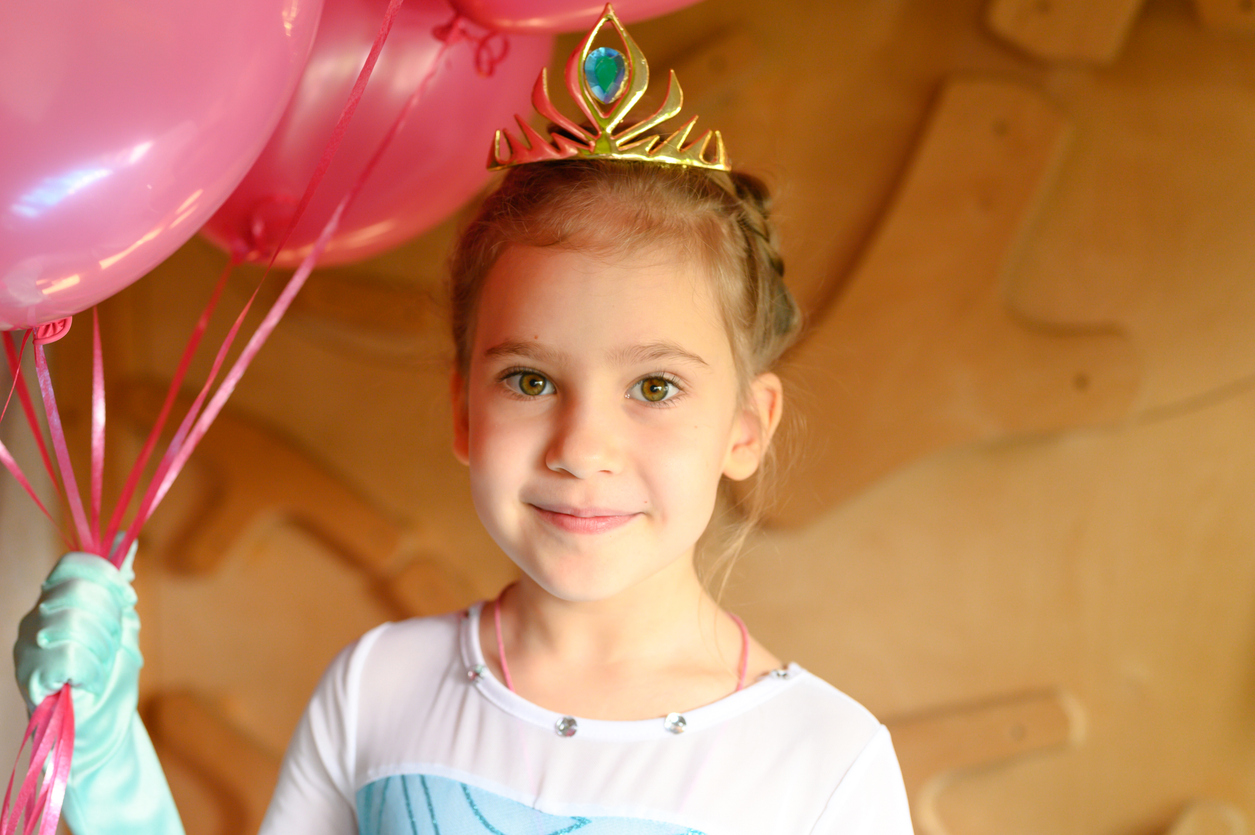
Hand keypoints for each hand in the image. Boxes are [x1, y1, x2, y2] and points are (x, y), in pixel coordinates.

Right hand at [11, 545, 184, 834]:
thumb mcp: (123, 628)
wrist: (105, 730)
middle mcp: (35, 619)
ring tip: (99, 669)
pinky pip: (68, 653)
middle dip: (111, 619)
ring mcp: (27, 648)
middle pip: (79, 590)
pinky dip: (92, 669)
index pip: (74, 563)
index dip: (108, 578)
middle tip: (112, 647)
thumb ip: (119, 589)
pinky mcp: (29, 678)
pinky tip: (88, 683)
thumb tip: (125, 545)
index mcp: (56, 601)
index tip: (127, 601)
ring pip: (74, 621)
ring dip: (103, 648)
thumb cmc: (111, 680)